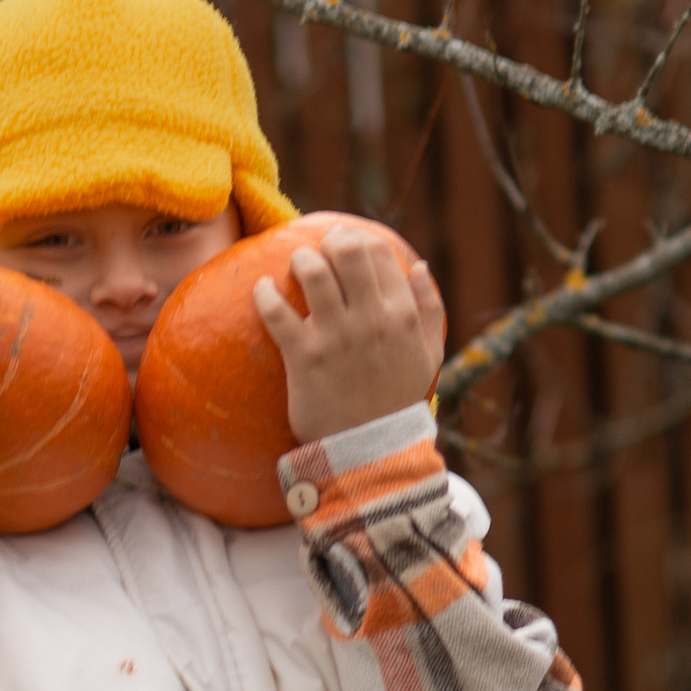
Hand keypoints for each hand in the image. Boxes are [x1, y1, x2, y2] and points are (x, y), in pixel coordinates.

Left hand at [252, 227, 445, 442]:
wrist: (371, 451)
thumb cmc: (397, 400)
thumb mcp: (428, 356)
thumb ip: (429, 309)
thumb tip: (419, 267)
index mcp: (402, 315)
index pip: (379, 254)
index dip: (358, 239)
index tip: (342, 243)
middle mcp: (371, 319)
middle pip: (346, 251)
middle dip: (329, 241)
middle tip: (318, 250)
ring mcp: (336, 337)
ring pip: (312, 273)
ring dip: (299, 260)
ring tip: (294, 265)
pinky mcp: (304, 357)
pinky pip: (276, 312)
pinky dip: (264, 293)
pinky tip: (261, 289)